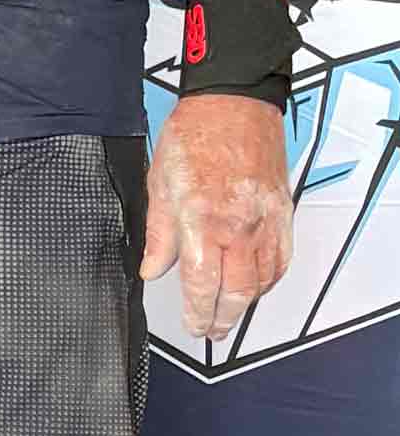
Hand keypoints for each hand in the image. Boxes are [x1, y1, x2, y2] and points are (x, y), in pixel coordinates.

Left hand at [141, 92, 292, 340]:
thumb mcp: (160, 180)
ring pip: (262, 282)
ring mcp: (266, 224)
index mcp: (202, 219)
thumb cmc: (193, 135)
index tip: (192, 325)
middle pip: (238, 292)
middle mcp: (238, 228)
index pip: (203, 284)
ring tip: (229, 311)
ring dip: (245, 303)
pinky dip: (268, 280)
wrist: (233, 105)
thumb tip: (152, 270)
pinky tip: (255, 284)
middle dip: (223, 318)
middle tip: (211, 330)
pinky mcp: (283, 216)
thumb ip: (159, 232)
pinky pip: (280, 261)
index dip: (198, 312)